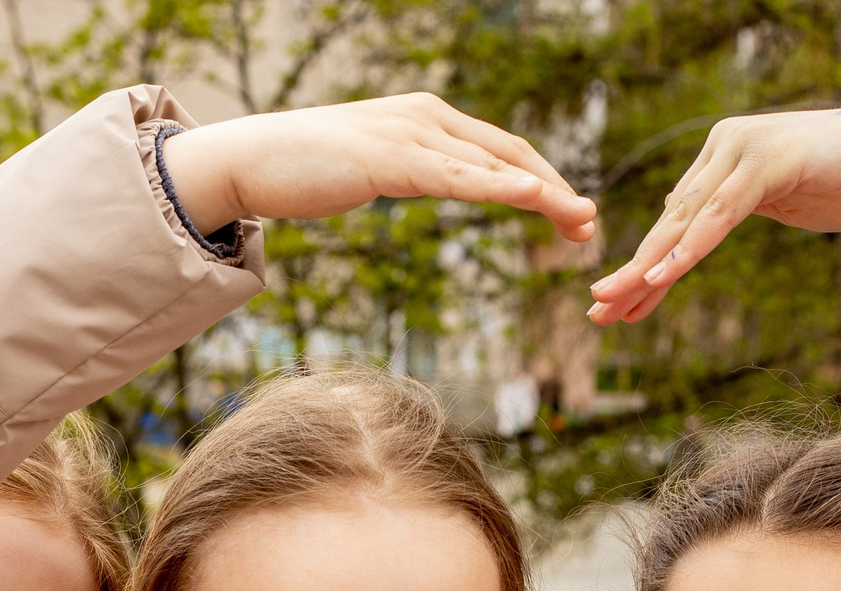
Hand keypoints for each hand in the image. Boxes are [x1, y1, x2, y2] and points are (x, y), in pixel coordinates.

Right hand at [161, 94, 596, 241]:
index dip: (542, 179)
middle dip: (556, 189)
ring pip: (492, 165)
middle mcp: (427, 117)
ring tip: (580, 220)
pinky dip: (497, 187)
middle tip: (590, 224)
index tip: (572, 213)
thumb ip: (409, 168)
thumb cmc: (306, 167)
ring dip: (543, 193)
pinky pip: (455, 175)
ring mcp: (409, 134)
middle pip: (509, 154)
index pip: (499, 149)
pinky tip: (530, 198)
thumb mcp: (373, 165)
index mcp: (427, 119)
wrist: (250, 158)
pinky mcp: (389, 157)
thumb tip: (431, 180)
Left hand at [587, 105, 840, 324]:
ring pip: (687, 219)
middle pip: (669, 223)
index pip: (673, 225)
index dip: (643, 269)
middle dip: (632, 272)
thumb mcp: (779, 200)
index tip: (614, 308)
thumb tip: (692, 228)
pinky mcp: (769, 159)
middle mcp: (722, 149)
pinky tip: (664, 272)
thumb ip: (733, 208)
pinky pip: (722, 211)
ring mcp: (743, 150)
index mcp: (719, 160)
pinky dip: (692, 243)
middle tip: (596, 310)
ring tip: (615, 298)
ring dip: (650, 264)